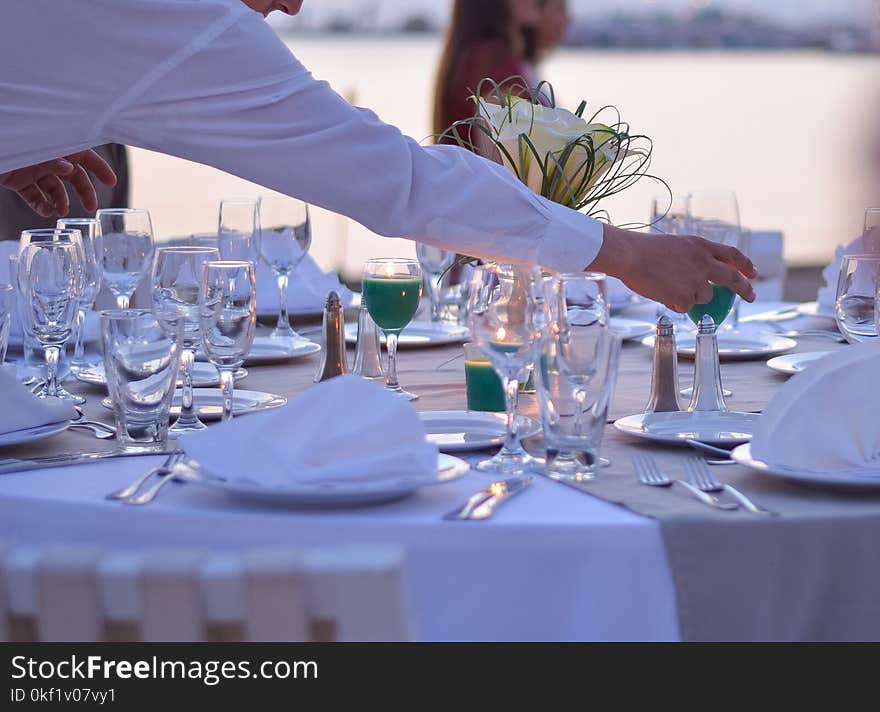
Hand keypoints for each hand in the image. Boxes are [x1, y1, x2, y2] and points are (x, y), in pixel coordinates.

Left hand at [0, 150, 117, 217]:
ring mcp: (32, 170)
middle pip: (73, 176)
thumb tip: (69, 168)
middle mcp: (46, 158)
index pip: (84, 155)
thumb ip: (50, 158)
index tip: (111, 182)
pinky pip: (34, 197)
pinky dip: (41, 206)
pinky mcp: (18, 181)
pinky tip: (46, 212)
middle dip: (84, 192)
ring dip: (61, 202)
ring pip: (54, 189)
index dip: (99, 168)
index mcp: (55, 146)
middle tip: (91, 208)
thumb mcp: (32, 148)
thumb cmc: (9, 140)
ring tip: (61, 211)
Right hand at [592, 225, 756, 312]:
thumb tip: (699, 278)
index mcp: (701, 246)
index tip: (753, 273)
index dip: (744, 264)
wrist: (630, 256)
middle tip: (751, 296)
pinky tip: (662, 293)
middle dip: (744, 289)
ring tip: (669, 286)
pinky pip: (686, 306)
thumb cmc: (644, 250)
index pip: (731, 254)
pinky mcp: (686, 296)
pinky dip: (675, 303)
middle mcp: (704, 263)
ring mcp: (696, 281)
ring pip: (704, 297)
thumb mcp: (676, 246)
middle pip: (732, 279)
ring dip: (691, 296)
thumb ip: (692, 258)